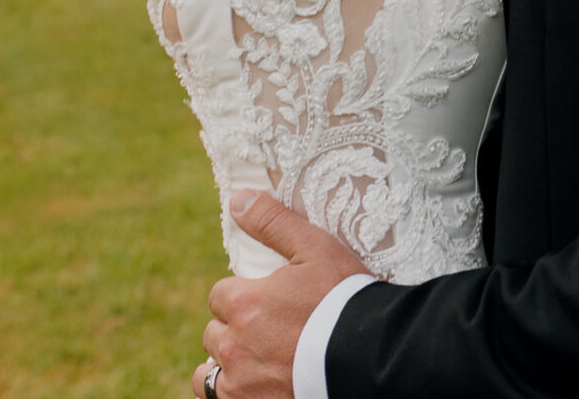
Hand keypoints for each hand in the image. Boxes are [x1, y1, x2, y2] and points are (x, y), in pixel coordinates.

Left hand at [200, 191, 369, 398]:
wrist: (369, 357)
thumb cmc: (345, 299)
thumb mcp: (315, 249)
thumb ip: (273, 223)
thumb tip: (237, 199)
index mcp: (244, 303)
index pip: (220, 295)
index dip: (242, 296)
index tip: (265, 300)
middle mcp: (235, 345)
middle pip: (214, 333)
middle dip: (234, 329)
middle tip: (267, 330)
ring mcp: (241, 383)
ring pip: (209, 372)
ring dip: (225, 364)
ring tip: (254, 361)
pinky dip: (231, 391)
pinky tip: (254, 383)